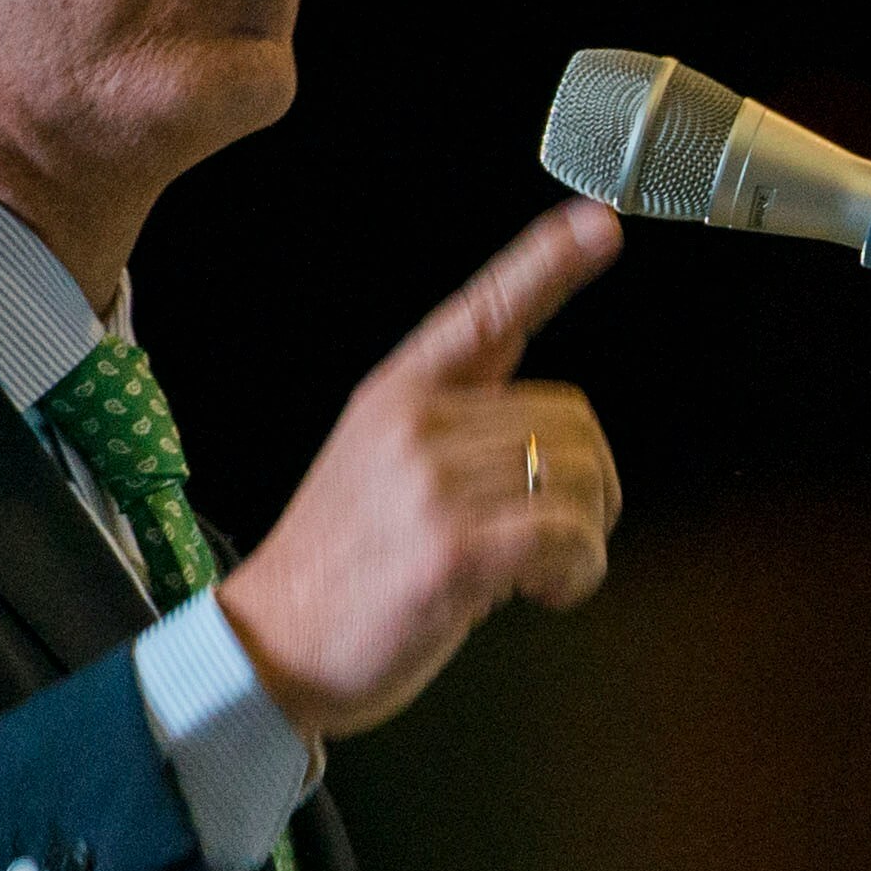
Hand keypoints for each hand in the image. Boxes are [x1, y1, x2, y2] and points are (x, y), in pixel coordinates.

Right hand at [217, 204, 627, 741]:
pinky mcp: (452, 549)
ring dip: (585, 537)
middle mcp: (415, 425)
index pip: (485, 310)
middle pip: (571, 420)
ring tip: (539, 569)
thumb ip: (456, 431)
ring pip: (579, 479)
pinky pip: (567, 539)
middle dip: (588, 485)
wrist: (272, 645)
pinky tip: (543, 590)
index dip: (547, 264)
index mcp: (399, 394)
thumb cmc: (339, 568)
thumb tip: (546, 431)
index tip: (597, 225)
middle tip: (554, 535)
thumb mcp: (380, 466)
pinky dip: (578, 572)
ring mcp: (430, 484)